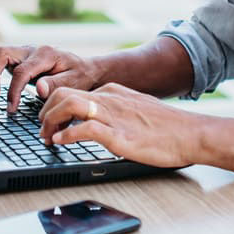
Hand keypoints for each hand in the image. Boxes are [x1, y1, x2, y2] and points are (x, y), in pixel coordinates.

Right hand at [0, 44, 102, 111]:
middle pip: (1, 52)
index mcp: (45, 55)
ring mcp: (25, 52)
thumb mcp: (75, 81)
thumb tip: (39, 89)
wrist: (85, 67)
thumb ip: (56, 84)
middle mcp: (32, 50)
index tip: (11, 108)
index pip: (21, 71)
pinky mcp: (20, 58)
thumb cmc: (81, 75)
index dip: (13, 91)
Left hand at [38, 83, 202, 168]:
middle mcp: (109, 98)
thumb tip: (96, 123)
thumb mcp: (135, 110)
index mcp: (112, 91)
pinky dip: (66, 135)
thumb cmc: (167, 127)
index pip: (71, 90)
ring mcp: (114, 115)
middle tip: (42, 132)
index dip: (52, 106)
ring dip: (50, 122)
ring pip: (68, 104)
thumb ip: (115, 112)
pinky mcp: (119, 135)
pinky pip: (85, 128)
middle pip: (62, 93)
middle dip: (45, 112)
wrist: (191, 133)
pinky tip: (60, 143)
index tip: (48, 123)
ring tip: (47, 138)